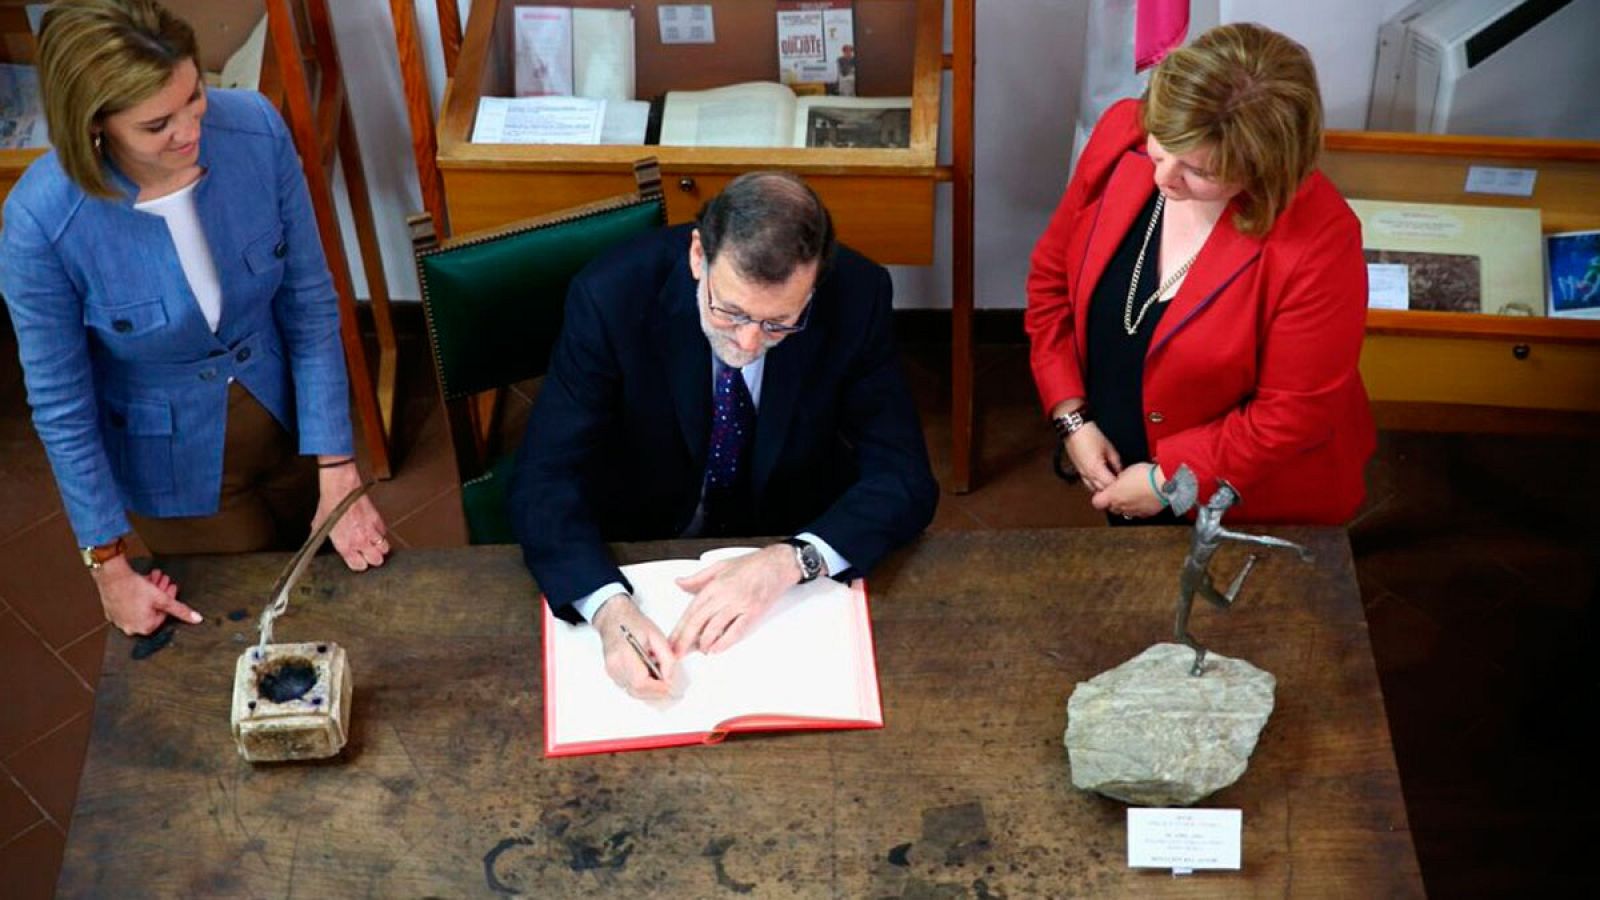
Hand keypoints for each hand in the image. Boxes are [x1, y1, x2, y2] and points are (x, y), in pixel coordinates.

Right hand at [93, 555, 201, 635]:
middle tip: (163, 581)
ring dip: (150, 592)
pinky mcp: (112, 612)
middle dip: (160, 594)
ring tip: (154, 578)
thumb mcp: (163, 599)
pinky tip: (141, 583)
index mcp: (145, 628)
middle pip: (152, 610)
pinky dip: (136, 596)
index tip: (171, 588)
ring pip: (141, 606)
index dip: (169, 600)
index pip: (164, 615)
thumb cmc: (134, 588)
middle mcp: (131, 628)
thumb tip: (196, 619)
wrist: (112, 576)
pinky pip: (128, 605)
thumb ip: (180, 610)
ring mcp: (119, 621)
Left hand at [315, 461, 389, 570]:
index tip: (356, 561)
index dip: (358, 565)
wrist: (341, 489)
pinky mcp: (378, 520)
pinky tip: (373, 530)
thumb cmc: (330, 505)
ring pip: (385, 548)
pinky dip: (381, 533)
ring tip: (373, 544)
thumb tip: (313, 540)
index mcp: (345, 546)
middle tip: (367, 554)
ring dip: (380, 547)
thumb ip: (319, 537)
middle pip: (377, 561)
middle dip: (373, 558)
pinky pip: (385, 533)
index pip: (359, 566)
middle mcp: (361, 541)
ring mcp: (372, 531)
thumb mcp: (319, 525)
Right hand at [591, 594, 676, 699]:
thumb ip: (666, 658)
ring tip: (659, 679)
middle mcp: (614, 665)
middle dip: (655, 692)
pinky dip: (641, 687)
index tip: (669, 686)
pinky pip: (628, 687)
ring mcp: (611, 671)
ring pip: (632, 692)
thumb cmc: (633, 623)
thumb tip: (670, 678)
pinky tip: (649, 677)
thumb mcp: (657, 636)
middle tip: (668, 686)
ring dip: (648, 691)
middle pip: (636, 691)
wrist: (614, 617)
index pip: (640, 682)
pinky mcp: (611, 673)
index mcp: (624, 654)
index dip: (657, 688)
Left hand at [669, 545, 799, 654]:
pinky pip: (736, 631)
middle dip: (685, 640)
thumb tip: (679, 583)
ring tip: (700, 650)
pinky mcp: (753, 612)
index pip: (691, 610)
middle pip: (698, 621)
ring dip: (704, 643)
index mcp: (714, 585)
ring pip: (715, 628)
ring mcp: (739, 604)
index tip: (672, 639)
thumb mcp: (720, 566)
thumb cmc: (751, 564)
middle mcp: (725, 595)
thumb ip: (697, 578)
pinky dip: (724, 642)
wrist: (777, 564)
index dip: (679, 628)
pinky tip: (716, 648)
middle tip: (678, 652)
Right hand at [1064, 422, 1121, 491]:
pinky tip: (1100, 479)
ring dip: (1102, 488)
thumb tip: (1121, 471)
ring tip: (1109, 482)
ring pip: (1093, 489)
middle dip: (1111, 488)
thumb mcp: (1109, 448)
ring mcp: (1082, 474)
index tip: (1124, 482)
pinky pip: (1087, 483)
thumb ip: (1116, 462)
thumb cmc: (1089, 436)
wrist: (1074, 430)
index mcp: (1096, 469)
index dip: (1118, 485)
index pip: (1110, 485)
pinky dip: (1094, 484)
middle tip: (1119, 484)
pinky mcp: (1079, 471)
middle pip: (1102, 490)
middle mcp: (1087, 474)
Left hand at [1091, 462, 1166, 518]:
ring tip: (1133, 494)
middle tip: (1119, 492)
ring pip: (1124, 512)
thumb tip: (1119, 480)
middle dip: (1113, 501)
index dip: (1099, 496)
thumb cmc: (1145, 475)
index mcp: (1113, 495)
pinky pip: (1137, 512)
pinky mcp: (1145, 514)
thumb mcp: (1126, 471)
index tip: (1103, 491)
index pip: (1097, 502)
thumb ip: (1118, 479)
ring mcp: (1133, 512)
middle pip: (1111, 508)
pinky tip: (1142, 499)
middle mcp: (1121, 506)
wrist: (1163, 483)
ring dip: (1125, 505)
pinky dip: (1138, 507)